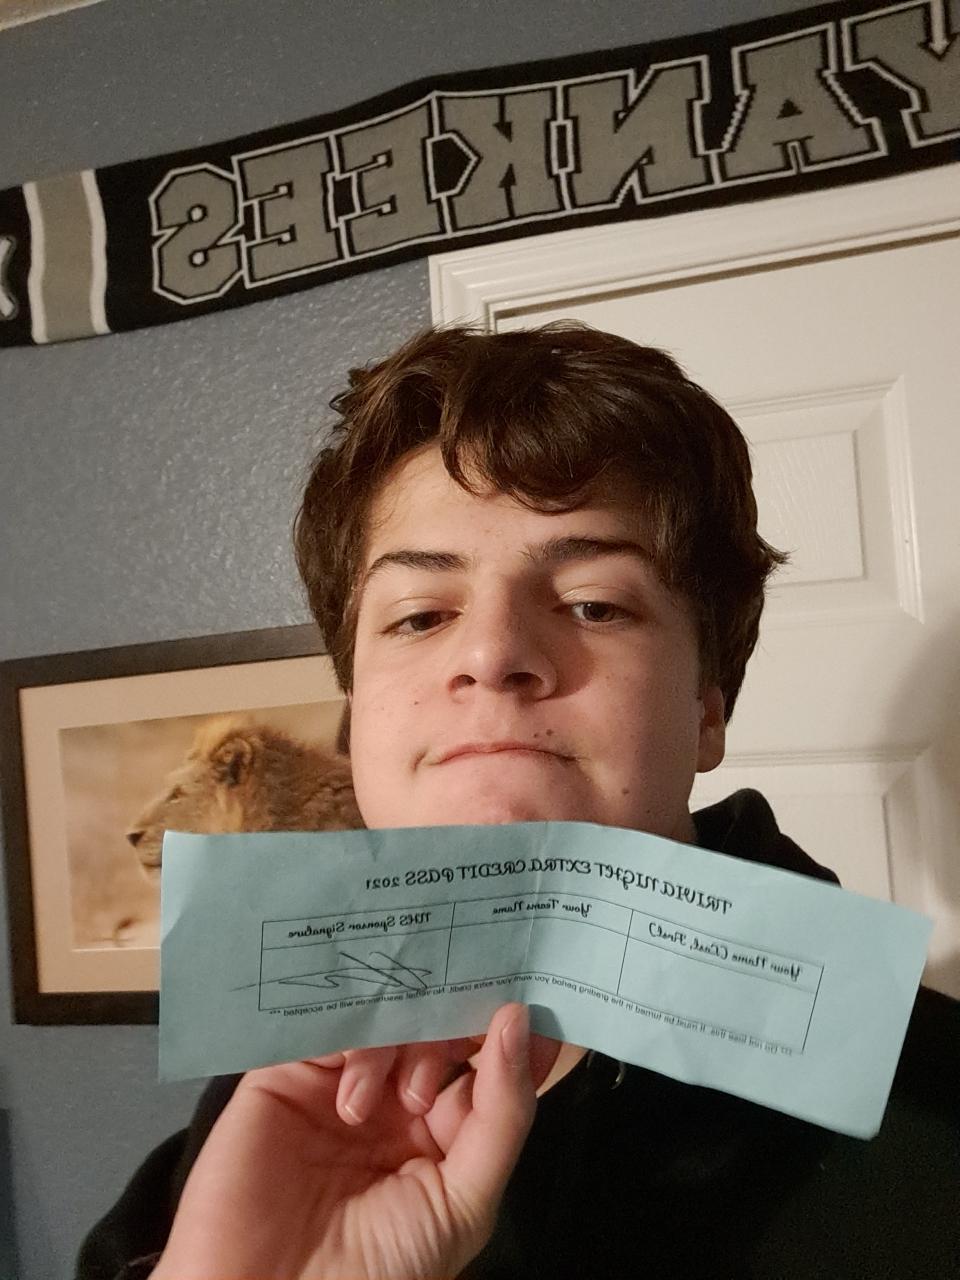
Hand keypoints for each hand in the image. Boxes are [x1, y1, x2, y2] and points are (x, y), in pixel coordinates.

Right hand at [152, 1005, 559, 1279]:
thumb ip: (501, 1115)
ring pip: (390, 1019)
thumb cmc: (378, 1271)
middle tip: (464, 1033)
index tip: (535, 988)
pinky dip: (355, 1044)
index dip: (512, 1027)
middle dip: (457, 1022)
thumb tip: (520, 1021)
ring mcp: (340, 1082)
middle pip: (438, 1027)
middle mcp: (393, 1099)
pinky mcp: (287, 1072)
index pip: (486, 1061)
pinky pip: (330, 1026)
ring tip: (400, 1101)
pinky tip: (352, 1097)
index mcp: (442, 1131)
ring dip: (407, 1046)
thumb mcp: (462, 1203)